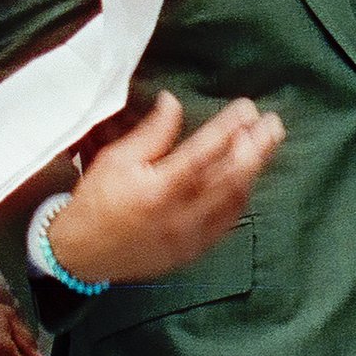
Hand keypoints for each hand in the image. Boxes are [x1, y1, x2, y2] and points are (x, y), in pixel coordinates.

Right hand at [46, 91, 282, 286]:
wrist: (81, 254)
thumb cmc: (97, 199)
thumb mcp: (116, 158)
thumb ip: (152, 133)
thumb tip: (174, 102)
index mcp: (158, 188)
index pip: (203, 153)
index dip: (229, 129)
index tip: (248, 109)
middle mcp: (179, 214)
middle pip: (229, 178)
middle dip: (256, 148)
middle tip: (273, 124)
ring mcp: (189, 236)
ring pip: (233, 201)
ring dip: (253, 171)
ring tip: (266, 145)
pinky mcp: (192, 251)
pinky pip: (226, 224)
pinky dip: (240, 198)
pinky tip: (248, 180)